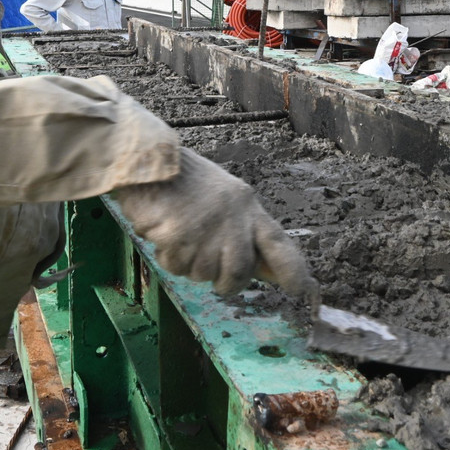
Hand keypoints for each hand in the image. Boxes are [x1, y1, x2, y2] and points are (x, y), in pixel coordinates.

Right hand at [113, 148, 315, 297]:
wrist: (148, 159)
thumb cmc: (184, 180)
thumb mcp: (225, 198)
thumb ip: (243, 229)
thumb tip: (264, 271)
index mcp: (247, 206)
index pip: (278, 242)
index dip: (292, 269)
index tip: (301, 290)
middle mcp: (232, 219)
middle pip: (238, 273)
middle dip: (226, 283)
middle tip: (213, 275)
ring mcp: (206, 230)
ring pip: (202, 274)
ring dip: (189, 263)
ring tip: (179, 233)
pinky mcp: (179, 238)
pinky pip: (175, 266)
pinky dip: (167, 256)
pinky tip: (163, 231)